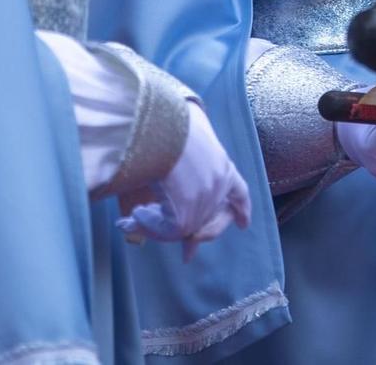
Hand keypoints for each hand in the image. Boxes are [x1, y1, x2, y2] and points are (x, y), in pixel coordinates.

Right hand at [117, 101, 251, 259]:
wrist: (161, 125)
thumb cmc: (170, 123)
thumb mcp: (189, 134)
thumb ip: (189, 152)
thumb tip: (177, 161)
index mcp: (223, 165)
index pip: (239, 192)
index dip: (241, 209)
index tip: (244, 225)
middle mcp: (218, 187)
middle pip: (215, 222)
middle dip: (198, 236)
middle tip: (186, 252)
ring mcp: (203, 202)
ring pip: (183, 228)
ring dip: (156, 226)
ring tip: (133, 218)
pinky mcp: (185, 216)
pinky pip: (165, 231)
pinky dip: (145, 226)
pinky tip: (130, 218)